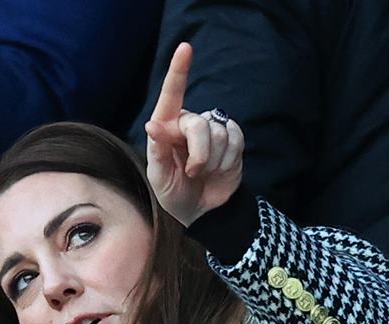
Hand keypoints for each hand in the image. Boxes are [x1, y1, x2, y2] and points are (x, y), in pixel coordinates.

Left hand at [144, 42, 244, 227]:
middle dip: (199, 154)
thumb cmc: (174, 193)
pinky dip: (227, 160)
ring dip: (212, 161)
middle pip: (198, 125)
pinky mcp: (232, 139)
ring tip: (203, 173)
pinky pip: (235, 140)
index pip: (172, 94)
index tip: (185, 48)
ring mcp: (212, 130)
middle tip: (192, 172)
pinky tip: (219, 169)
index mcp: (167, 126)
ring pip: (218, 134)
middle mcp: (188, 123)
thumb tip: (153, 125)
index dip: (179, 70)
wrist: (201, 210)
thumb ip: (157, 151)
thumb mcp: (159, 177)